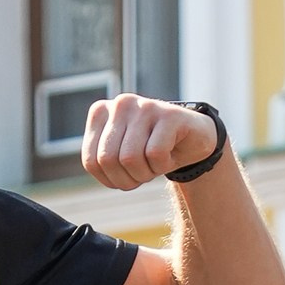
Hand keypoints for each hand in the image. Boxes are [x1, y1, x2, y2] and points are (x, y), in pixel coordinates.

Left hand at [82, 95, 215, 190]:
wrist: (193, 139)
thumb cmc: (152, 150)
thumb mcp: (119, 157)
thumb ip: (101, 160)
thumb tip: (98, 164)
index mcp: (101, 112)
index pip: (91, 161)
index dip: (110, 180)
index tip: (126, 175)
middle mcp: (120, 103)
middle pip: (108, 160)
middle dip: (127, 179)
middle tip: (143, 174)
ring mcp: (145, 106)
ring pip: (130, 159)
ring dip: (146, 173)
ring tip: (156, 163)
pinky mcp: (170, 114)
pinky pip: (155, 154)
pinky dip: (163, 166)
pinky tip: (171, 154)